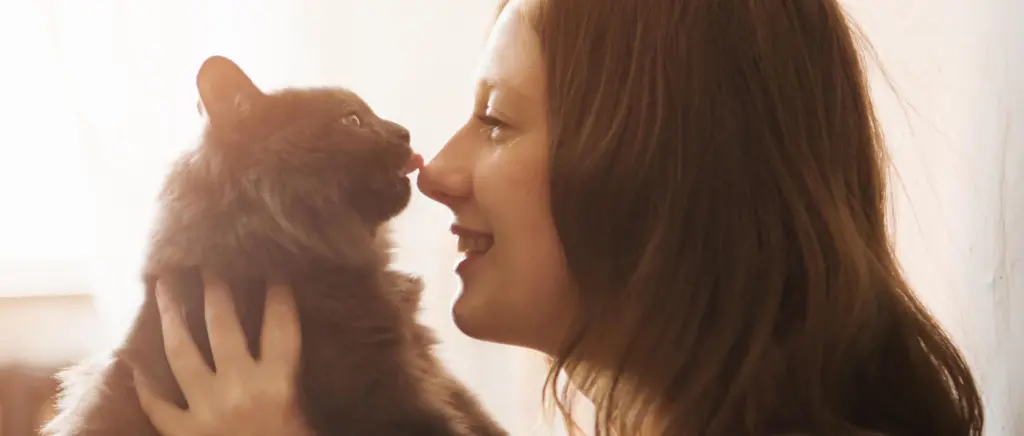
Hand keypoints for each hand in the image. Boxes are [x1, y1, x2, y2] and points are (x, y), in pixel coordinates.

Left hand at [133, 274, 311, 435]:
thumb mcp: (306, 414)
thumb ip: (293, 383)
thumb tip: (287, 349)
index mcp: (277, 384)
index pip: (280, 326)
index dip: (278, 294)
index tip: (274, 270)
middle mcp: (239, 389)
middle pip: (222, 327)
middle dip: (216, 290)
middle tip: (208, 264)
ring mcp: (206, 409)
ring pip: (181, 352)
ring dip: (171, 316)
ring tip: (163, 287)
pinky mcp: (183, 433)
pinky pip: (156, 404)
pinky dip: (145, 385)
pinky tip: (137, 365)